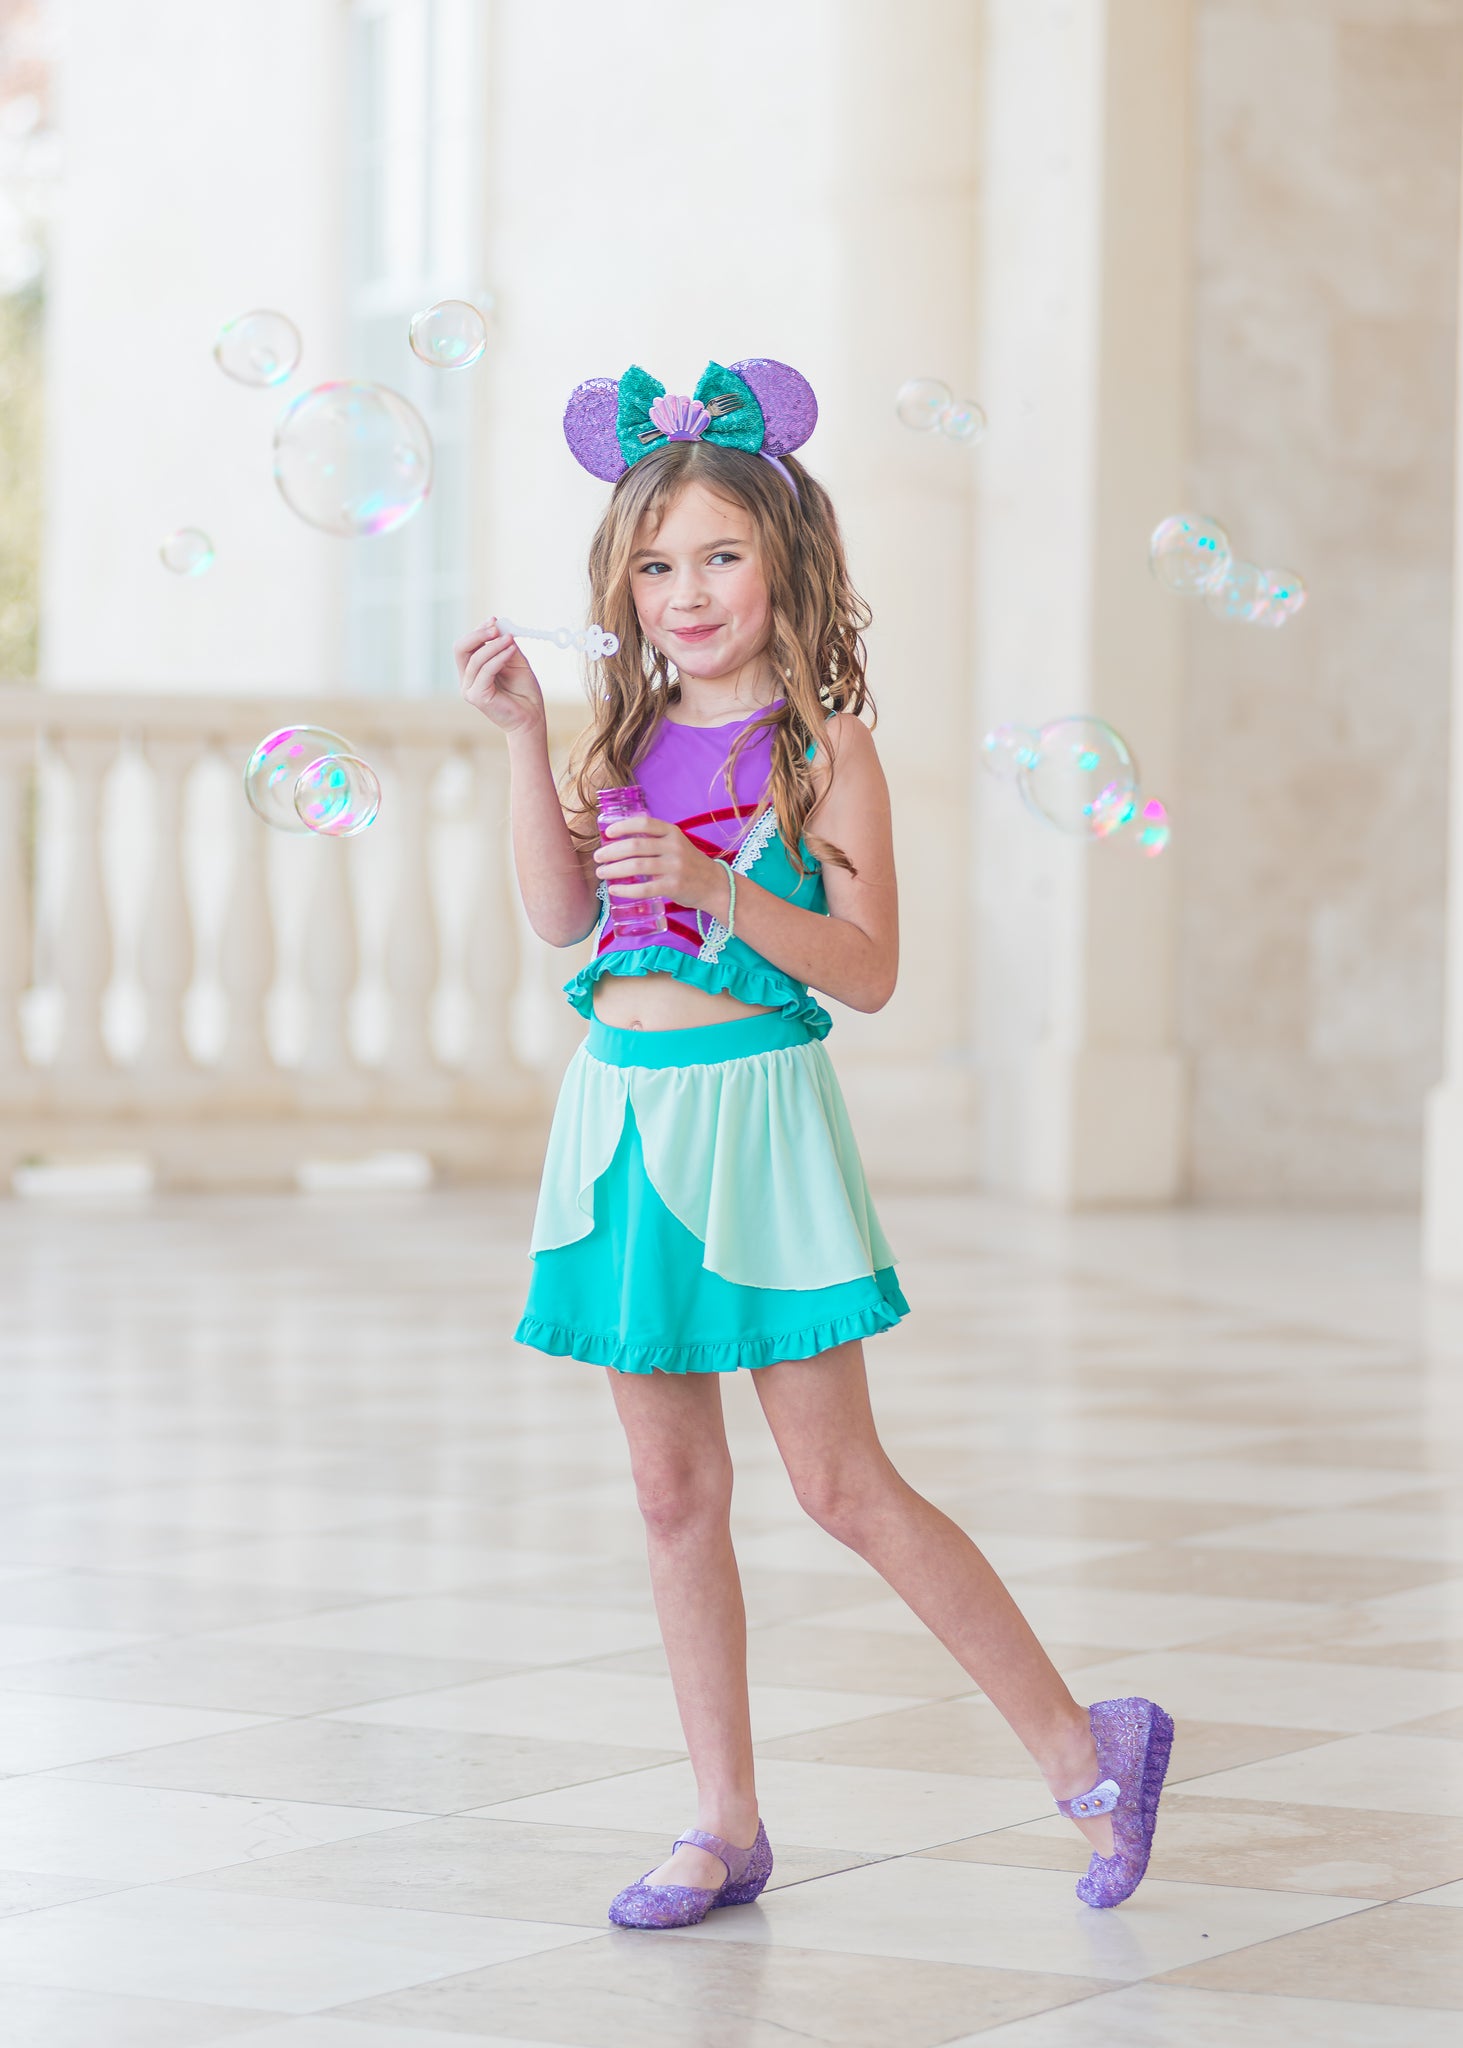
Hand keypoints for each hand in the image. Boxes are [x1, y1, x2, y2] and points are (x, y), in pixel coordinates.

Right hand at [455, 617, 546, 735]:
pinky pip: (485, 671)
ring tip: (510, 639)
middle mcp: (467, 679)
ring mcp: (469, 689)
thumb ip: (506, 646)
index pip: (467, 645)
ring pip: (474, 658)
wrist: (532, 718)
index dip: (479, 630)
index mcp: (473, 670)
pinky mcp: (477, 696)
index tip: (494, 620)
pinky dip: (498, 657)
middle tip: (495, 626)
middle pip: (460, 649)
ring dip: (493, 645)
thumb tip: (499, 626)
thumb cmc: (524, 692)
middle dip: (477, 634)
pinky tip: (511, 650)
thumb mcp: (516, 662)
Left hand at [595, 815, 728, 914]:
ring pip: (636, 866)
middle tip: (598, 858)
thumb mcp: (677, 844)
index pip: (644, 823)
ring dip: (614, 869)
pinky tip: (614, 889)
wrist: (715, 885)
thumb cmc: (689, 864)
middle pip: (635, 845)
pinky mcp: (674, 886)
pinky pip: (644, 888)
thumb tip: (620, 842)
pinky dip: (626, 889)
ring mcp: (674, 867)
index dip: (622, 826)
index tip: (608, 833)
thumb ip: (655, 840)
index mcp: (672, 833)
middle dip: (611, 851)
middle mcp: (674, 847)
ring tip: (601, 873)